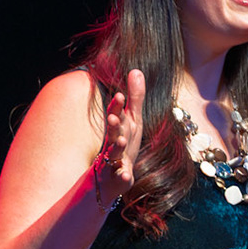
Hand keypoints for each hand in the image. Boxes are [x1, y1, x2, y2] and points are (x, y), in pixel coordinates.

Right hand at [97, 68, 145, 196]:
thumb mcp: (132, 120)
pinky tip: (126, 176)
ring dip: (116, 147)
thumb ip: (135, 98)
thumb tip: (136, 70)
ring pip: (114, 153)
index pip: (116, 116)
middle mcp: (114, 143)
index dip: (116, 107)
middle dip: (113, 125)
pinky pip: (120, 177)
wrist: (111, 178)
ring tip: (121, 140)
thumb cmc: (123, 144)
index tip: (119, 96)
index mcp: (118, 129)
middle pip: (113, 132)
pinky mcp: (118, 178)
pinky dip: (122, 176)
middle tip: (114, 117)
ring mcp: (114, 161)